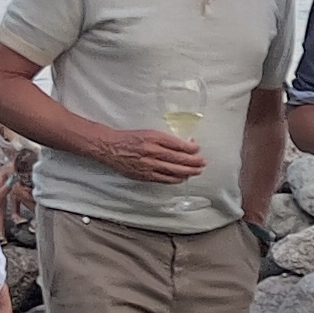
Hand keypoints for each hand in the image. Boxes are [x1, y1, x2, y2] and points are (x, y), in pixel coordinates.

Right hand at [92, 128, 206, 183]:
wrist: (110, 148)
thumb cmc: (129, 138)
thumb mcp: (148, 132)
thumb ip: (164, 139)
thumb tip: (182, 145)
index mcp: (154, 137)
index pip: (178, 144)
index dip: (191, 148)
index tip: (197, 148)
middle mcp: (152, 151)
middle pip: (179, 159)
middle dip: (194, 162)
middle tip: (203, 162)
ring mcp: (149, 164)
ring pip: (173, 170)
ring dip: (188, 172)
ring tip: (197, 171)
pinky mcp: (145, 175)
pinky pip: (164, 179)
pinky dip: (175, 179)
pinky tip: (182, 178)